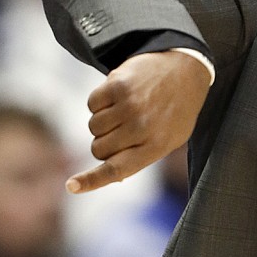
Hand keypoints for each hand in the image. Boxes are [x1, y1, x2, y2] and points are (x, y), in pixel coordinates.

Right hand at [67, 51, 211, 193]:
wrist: (185, 69)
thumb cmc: (175, 111)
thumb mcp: (169, 139)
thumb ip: (141, 157)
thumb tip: (114, 176)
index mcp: (156, 147)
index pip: (116, 169)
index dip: (92, 180)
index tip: (71, 186)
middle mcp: (142, 128)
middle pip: (98, 149)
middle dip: (104, 143)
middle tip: (123, 130)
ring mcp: (130, 106)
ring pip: (93, 127)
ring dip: (102, 121)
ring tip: (125, 110)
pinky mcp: (118, 85)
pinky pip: (92, 104)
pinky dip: (99, 102)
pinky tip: (118, 96)